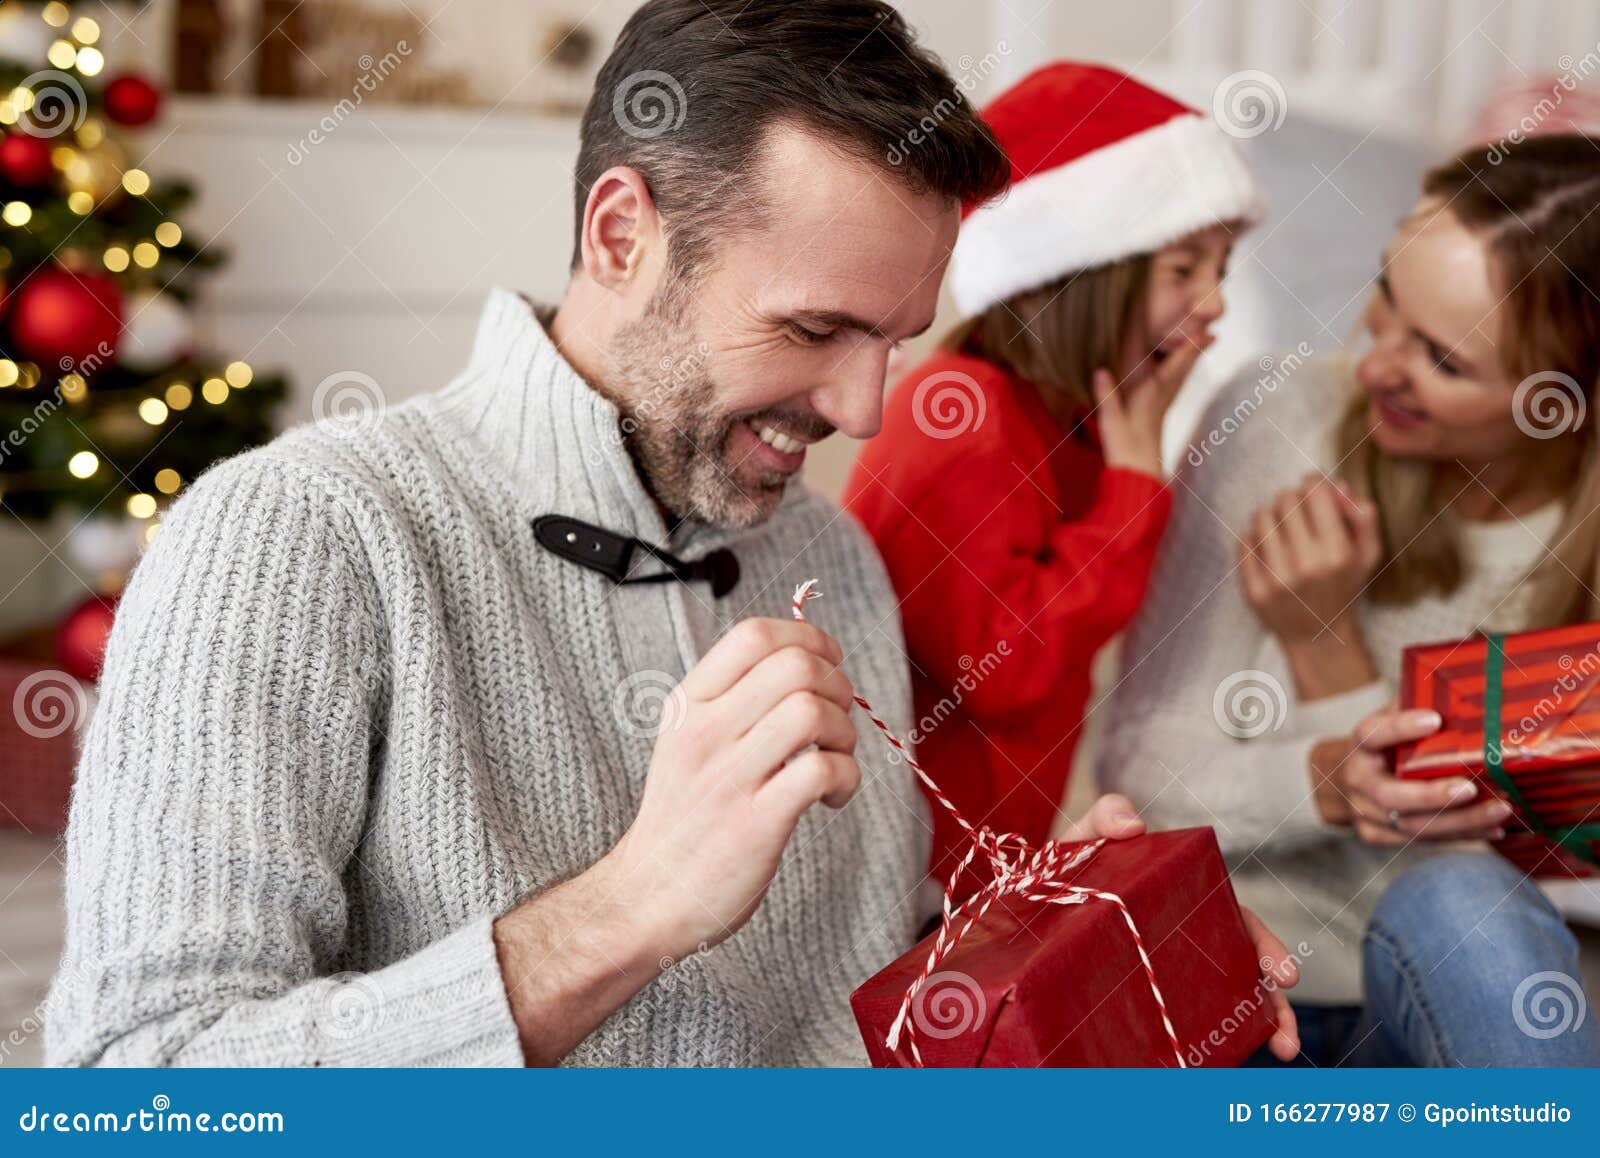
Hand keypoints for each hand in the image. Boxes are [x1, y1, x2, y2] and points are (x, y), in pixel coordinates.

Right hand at [597, 617, 862, 960]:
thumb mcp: (686, 740)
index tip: (828, 663)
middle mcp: (704, 733)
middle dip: (838, 686)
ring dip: (845, 733)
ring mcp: (727, 778)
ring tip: (835, 760)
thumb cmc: (683, 818)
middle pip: (795, 666)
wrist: (647, 900)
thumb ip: (732, 699)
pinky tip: (832, 798)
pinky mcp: (755, 824)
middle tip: (835, 722)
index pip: (752, 635)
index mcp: (688, 705)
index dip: (807, 638)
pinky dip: (846, 778)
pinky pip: (821, 772)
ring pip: (812, 713)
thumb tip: (804, 659)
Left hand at [1059, 799, 1300, 1060]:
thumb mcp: (1082, 841)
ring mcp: (1168, 973)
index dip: (1264, 946)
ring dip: (1262, 1028)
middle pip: (1243, 968)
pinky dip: (1212, 1045)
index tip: (1284, 975)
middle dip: (1275, 1001)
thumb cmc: (1064, 874)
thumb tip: (1135, 823)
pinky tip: (1220, 1064)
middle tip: (1286, 1035)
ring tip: (1280, 1052)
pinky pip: (1186, 1025)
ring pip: (1226, 1001)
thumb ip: (1105, 818)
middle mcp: (1186, 939)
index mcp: (1183, 900)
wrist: (1021, 914)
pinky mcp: (1145, 1002)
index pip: (1235, 921)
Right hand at [1093, 333, 1210, 478]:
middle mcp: (1160, 401)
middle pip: (1181, 372)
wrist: (1138, 479)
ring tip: (1198, 348)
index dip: (1189, 350)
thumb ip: (1106, 397)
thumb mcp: (1111, 424)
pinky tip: (1174, 377)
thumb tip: (1100, 370)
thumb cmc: (1125, 453)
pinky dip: (1178, 377)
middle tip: (1210, 334)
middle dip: (1194, 352)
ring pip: (1178, 381)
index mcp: (1151, 398)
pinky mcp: (1155, 417)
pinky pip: (1171, 390)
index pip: (1174, 369)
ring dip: (1188, 364)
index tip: (1207, 333)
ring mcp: (1159, 409)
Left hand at [1239, 473, 1381, 642]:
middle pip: (1285, 499)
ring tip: (1284, 530)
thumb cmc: (1344, 587)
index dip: (1314, 482)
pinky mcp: (1253, 590)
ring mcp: (1276, 579)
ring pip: (1260, 516)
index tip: (1314, 490)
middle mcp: (1306, 565)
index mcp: (1337, 553)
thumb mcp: (1367, 554)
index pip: (1314, 492)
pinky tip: (1270, 550)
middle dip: (1293, 499)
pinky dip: (1255, 539)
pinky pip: (1243, 541)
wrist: (1317, 636)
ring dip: (1272, 516)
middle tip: (1300, 513)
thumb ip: (1363, 517)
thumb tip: (1338, 485)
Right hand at [1311, 706, 1512, 843]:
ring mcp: (1365, 814)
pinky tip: (1493, 828)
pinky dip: (1461, 836)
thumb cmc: (1383, 744)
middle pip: (1390, 796)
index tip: (1434, 719)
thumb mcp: (1391, 718)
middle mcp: (1358, 781)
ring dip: (1459, 822)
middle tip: (1469, 789)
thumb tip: (1467, 683)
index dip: (1401, 728)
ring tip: (1501, 810)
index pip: (1374, 734)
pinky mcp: (1378, 836)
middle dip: (1431, 796)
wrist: (1345, 779)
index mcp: (1360, 745)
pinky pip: (1422, 841)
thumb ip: (1416, 704)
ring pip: (1412, 826)